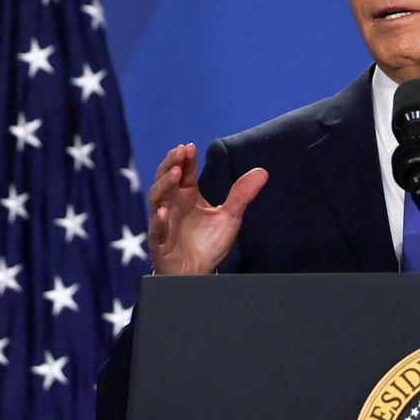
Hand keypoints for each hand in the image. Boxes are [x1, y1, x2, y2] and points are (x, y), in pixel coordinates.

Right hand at [147, 143, 267, 274]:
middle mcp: (173, 204)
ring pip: (157, 198)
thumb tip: (263, 172)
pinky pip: (156, 229)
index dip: (186, 159)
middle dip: (171, 164)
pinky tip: (163, 211)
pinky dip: (158, 220)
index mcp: (188, 195)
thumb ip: (241, 195)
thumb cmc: (208, 243)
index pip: (185, 172)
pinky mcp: (160, 241)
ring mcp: (163, 221)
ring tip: (175, 174)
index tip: (190, 146)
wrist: (199, 273)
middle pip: (166, 179)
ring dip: (164, 185)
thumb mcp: (229, 217)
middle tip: (180, 152)